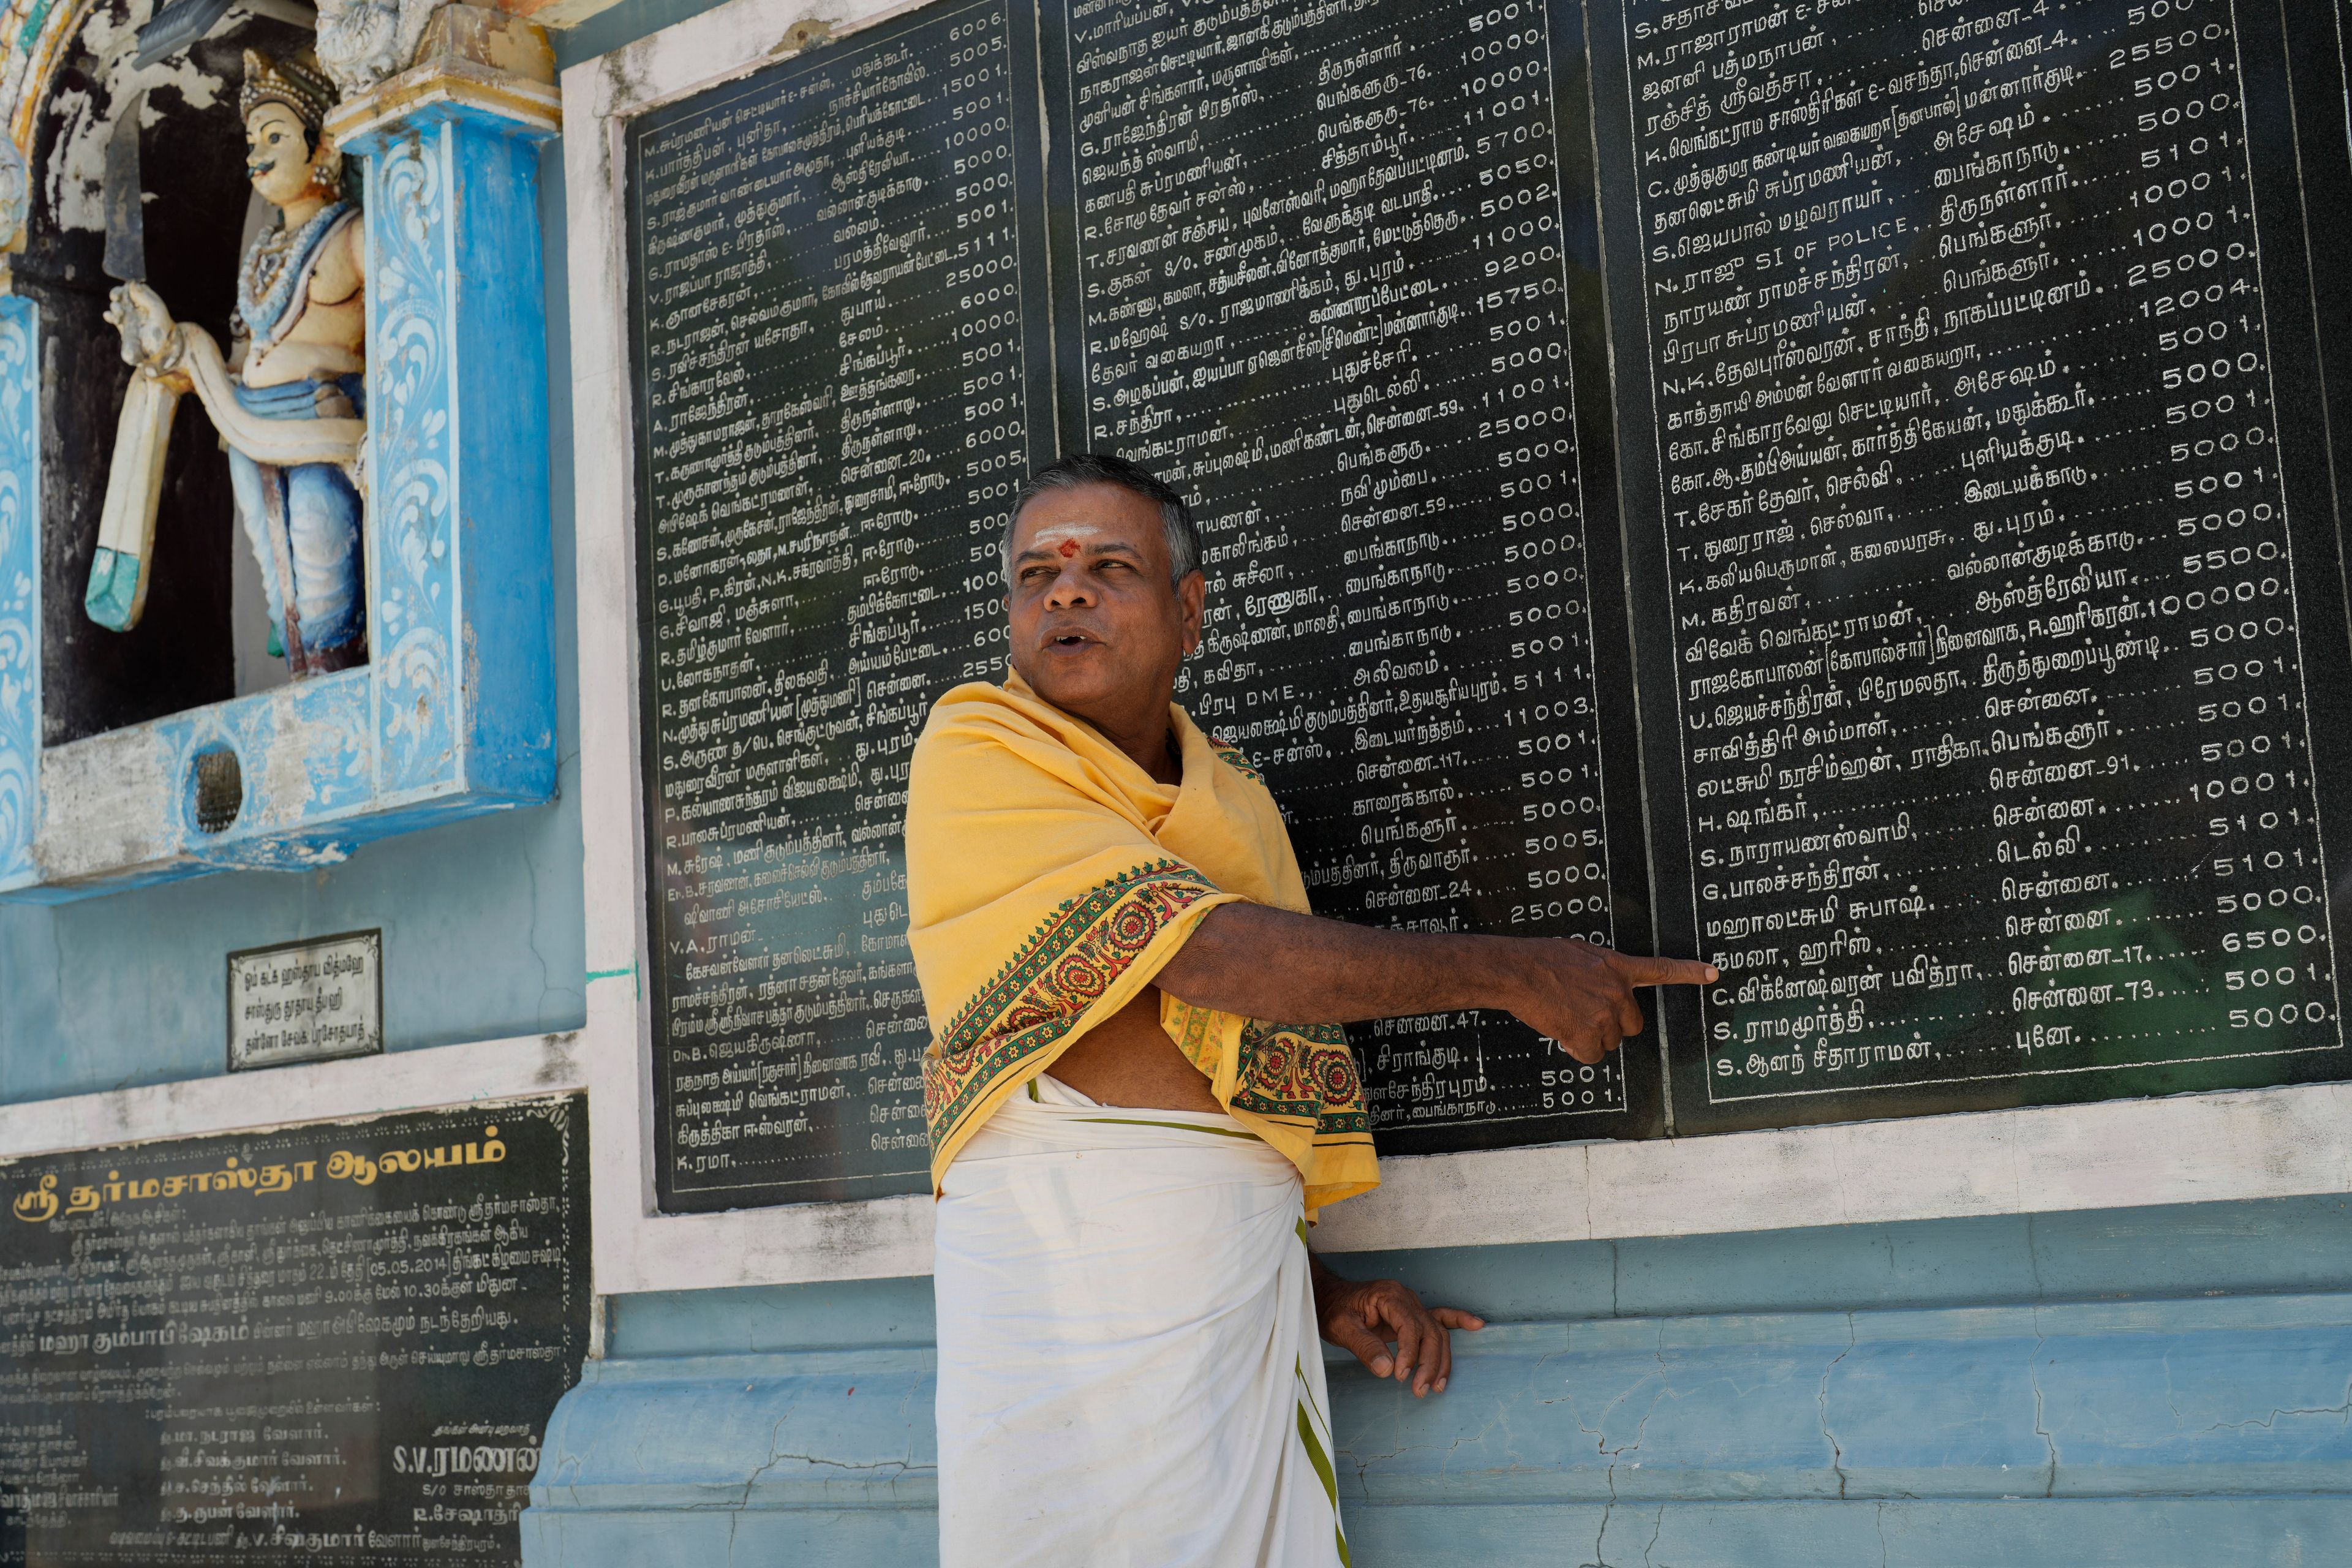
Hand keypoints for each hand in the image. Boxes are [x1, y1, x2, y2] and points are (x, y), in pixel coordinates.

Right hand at [103, 282, 177, 370]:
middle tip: (117, 298)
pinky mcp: (122, 327)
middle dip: (115, 294)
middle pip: (118, 295)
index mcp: (141, 299)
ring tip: (120, 312)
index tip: (125, 289)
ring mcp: (126, 316)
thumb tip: (132, 284)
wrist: (164, 347)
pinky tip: (110, 316)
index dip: (125, 287)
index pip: (129, 288)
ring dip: (115, 307)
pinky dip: (109, 316)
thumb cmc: (162, 325)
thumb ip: (145, 296)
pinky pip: (112, 319)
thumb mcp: (157, 309)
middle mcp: (132, 306)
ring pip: (115, 306)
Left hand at [1313, 1273, 1483, 1397]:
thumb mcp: (1341, 1327)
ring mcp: (1412, 1305)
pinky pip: (1441, 1317)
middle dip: (1429, 1363)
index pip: (1410, 1325)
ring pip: (1437, 1332)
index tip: (1399, 1376)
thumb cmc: (1333, 1310)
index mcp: (1388, 1295)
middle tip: (1420, 1390)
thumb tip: (1388, 1370)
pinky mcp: (1414, 1315)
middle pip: (1429, 1331)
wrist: (1329, 1298)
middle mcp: (1405, 1298)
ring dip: (1441, 1360)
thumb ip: (1364, 1347)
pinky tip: (1477, 1325)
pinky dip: (1458, 1321)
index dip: (1409, 1353)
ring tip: (1436, 1387)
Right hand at [1505, 940, 1716, 1063]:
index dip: (1688, 972)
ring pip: (1610, 1041)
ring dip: (1591, 1037)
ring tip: (1566, 1016)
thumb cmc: (1541, 959)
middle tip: (1585, 1014)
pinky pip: (1591, 1055)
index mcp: (1617, 967)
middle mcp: (1618, 991)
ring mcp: (1605, 1014)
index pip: (1660, 970)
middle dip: (1612, 1025)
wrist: (1519, 971)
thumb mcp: (1580, 954)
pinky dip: (1577, 1049)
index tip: (1712, 973)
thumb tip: (1599, 989)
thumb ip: (1600, 971)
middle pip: (1632, 1024)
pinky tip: (1562, 1031)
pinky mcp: (1588, 1033)